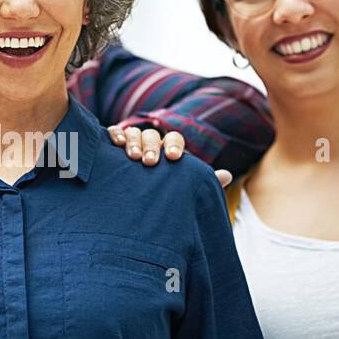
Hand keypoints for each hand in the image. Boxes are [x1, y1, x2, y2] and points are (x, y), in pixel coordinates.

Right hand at [106, 124, 231, 187]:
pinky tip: (116, 145)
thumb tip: (227, 175)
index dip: (174, 145)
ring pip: (134, 133)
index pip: (174, 139)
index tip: (173, 158)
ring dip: (134, 142)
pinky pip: (114, 133)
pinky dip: (116, 135)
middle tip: (150, 162)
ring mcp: (131, 144)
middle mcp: (150, 144)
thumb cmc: (162, 196)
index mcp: (168, 151)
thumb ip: (201, 182)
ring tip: (133, 157)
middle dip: (152, 146)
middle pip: (152, 135)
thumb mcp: (180, 190)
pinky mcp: (112, 147)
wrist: (131, 206)